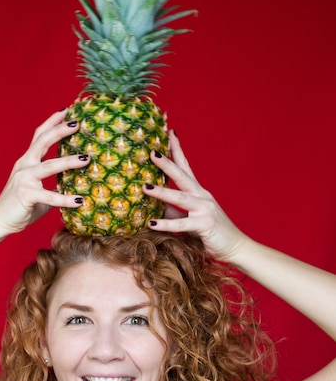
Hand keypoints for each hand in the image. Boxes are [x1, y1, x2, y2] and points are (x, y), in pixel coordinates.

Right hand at [0, 110, 89, 235]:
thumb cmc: (20, 208)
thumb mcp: (38, 194)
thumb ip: (53, 188)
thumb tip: (75, 192)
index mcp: (27, 162)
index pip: (40, 135)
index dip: (52, 121)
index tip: (67, 110)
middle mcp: (24, 165)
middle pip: (43, 141)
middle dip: (60, 130)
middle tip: (78, 123)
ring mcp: (23, 178)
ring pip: (49, 166)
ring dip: (69, 161)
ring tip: (86, 159)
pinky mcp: (25, 194)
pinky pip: (49, 196)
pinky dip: (65, 199)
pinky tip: (79, 201)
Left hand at [143, 131, 248, 262]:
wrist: (235, 248)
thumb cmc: (211, 233)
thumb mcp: (189, 219)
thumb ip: (174, 211)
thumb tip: (154, 208)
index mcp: (198, 192)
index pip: (186, 167)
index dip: (177, 150)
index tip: (169, 133)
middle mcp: (202, 196)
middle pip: (182, 176)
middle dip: (167, 163)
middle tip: (152, 152)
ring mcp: (204, 209)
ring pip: (180, 198)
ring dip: (161, 192)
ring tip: (145, 186)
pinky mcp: (204, 224)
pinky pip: (182, 224)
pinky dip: (166, 223)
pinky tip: (151, 223)